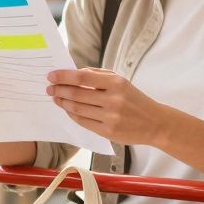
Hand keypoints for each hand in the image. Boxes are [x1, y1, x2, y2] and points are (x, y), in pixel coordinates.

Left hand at [46, 68, 163, 145]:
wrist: (155, 123)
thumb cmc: (135, 99)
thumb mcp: (121, 81)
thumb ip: (99, 75)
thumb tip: (74, 72)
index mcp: (117, 83)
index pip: (83, 77)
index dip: (64, 76)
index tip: (51, 75)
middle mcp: (113, 100)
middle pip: (77, 93)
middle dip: (59, 90)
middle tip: (49, 88)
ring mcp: (110, 117)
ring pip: (77, 108)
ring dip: (63, 102)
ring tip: (56, 98)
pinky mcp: (108, 131)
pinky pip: (83, 121)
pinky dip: (72, 114)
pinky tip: (67, 108)